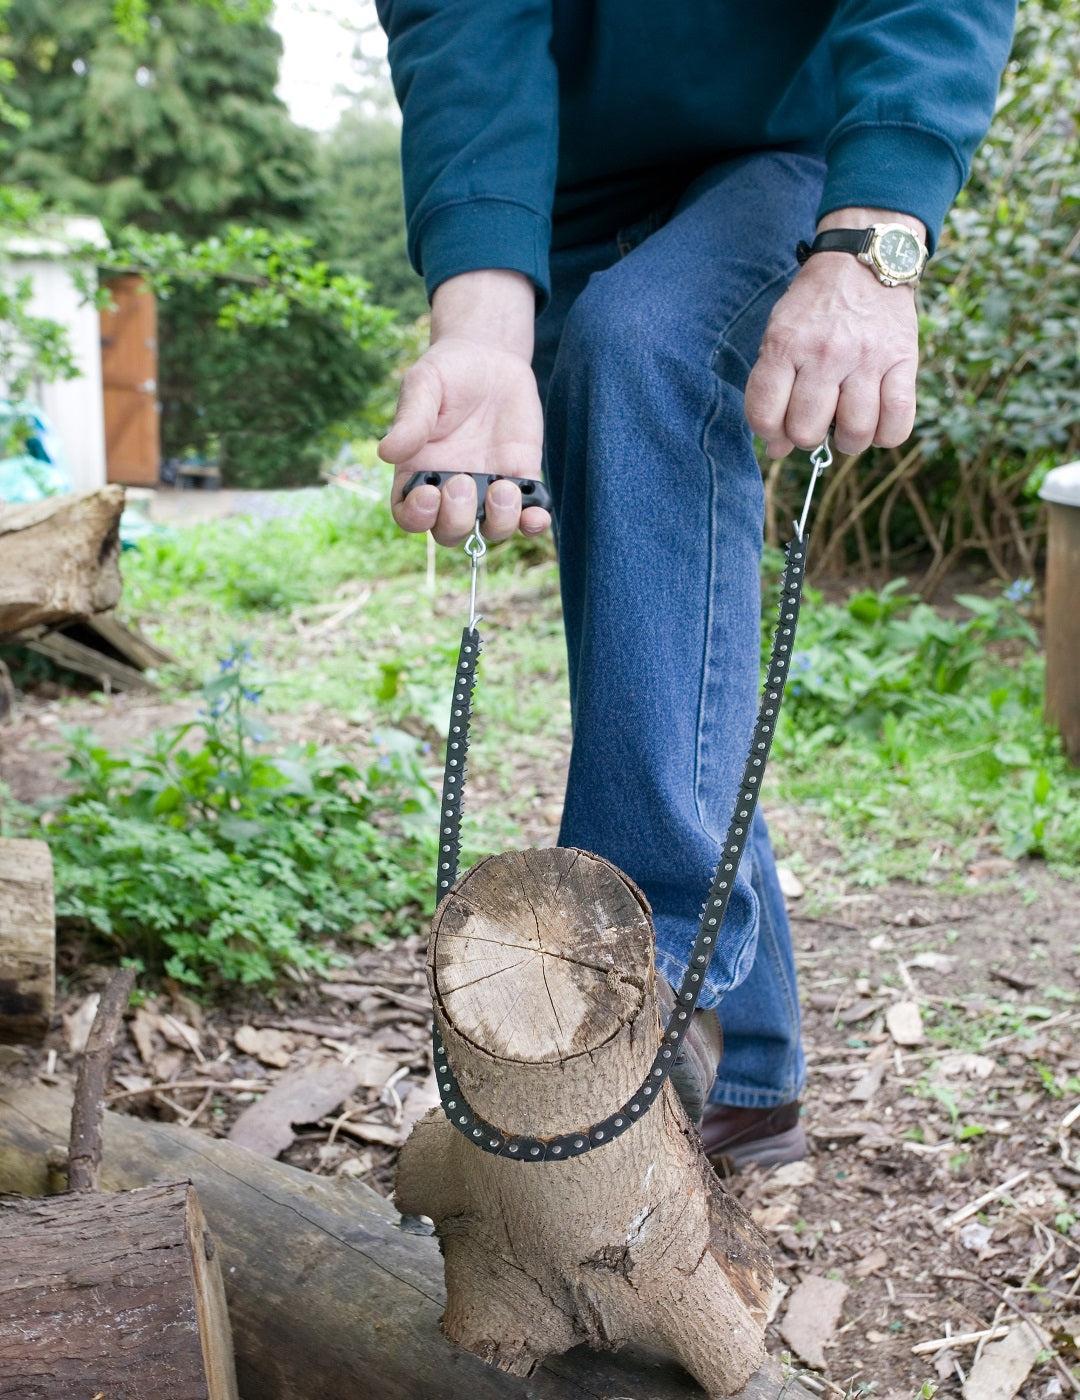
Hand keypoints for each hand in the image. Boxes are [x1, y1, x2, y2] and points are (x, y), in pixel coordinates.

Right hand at [379, 270, 549, 546]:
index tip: (428, 494)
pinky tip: (537, 515)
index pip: (410, 516)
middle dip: (457, 519)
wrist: (490, 358)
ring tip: (504, 488)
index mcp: (418, 473)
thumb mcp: (424, 386)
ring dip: (499, 522)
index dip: (417, 517)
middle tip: (463, 481)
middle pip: (450, 532)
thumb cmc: (447, 372)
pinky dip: (534, 523)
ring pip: (491, 530)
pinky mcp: (522, 479)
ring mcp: (488, 488)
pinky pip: (528, 515)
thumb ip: (410, 420)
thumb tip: (386, 453)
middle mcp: (451, 490)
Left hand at [745, 207, 921, 458]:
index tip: (779, 427)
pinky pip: (898, 420)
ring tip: (846, 425)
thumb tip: (776, 450)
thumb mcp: (780, 334)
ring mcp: (867, 358)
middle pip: (807, 430)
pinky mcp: (903, 360)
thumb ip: (771, 389)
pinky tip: (876, 424)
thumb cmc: (814, 307)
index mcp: (785, 345)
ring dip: (848, 441)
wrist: (863, 260)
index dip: (769, 433)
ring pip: (854, 432)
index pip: (765, 415)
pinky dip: (885, 435)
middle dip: (807, 437)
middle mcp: (825, 353)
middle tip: (816, 420)